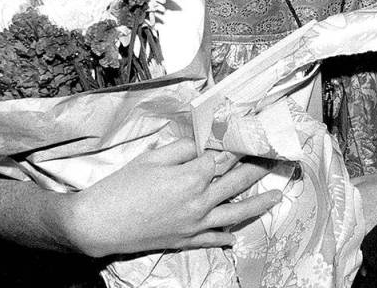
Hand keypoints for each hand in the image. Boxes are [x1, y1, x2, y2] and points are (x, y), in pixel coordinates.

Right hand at [61, 138, 281, 257]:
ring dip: (258, 204)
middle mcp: (200, 201)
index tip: (260, 135)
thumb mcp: (153, 158)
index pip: (227, 157)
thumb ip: (184, 149)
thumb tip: (206, 142)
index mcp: (192, 176)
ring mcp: (194, 224)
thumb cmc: (122, 186)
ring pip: (235, 213)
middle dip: (259, 168)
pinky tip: (236, 236)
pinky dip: (225, 237)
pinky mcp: (184, 240)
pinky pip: (211, 239)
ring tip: (277, 196)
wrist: (97, 224)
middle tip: (278, 159)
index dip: (244, 144)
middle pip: (238, 181)